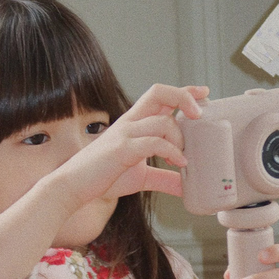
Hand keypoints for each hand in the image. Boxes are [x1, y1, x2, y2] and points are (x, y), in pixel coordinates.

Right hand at [55, 83, 208, 208]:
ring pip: (161, 121)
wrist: (74, 186)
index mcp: (134, 123)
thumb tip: (186, 188)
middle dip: (185, 97)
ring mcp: (125, 133)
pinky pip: (153, 142)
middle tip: (200, 115)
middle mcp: (130, 122)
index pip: (161, 95)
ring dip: (179, 137)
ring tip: (183, 158)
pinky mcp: (121, 149)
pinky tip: (179, 163)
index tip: (204, 93)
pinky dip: (171, 151)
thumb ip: (163, 179)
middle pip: (160, 92)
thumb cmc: (103, 177)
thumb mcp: (140, 178)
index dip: (184, 91)